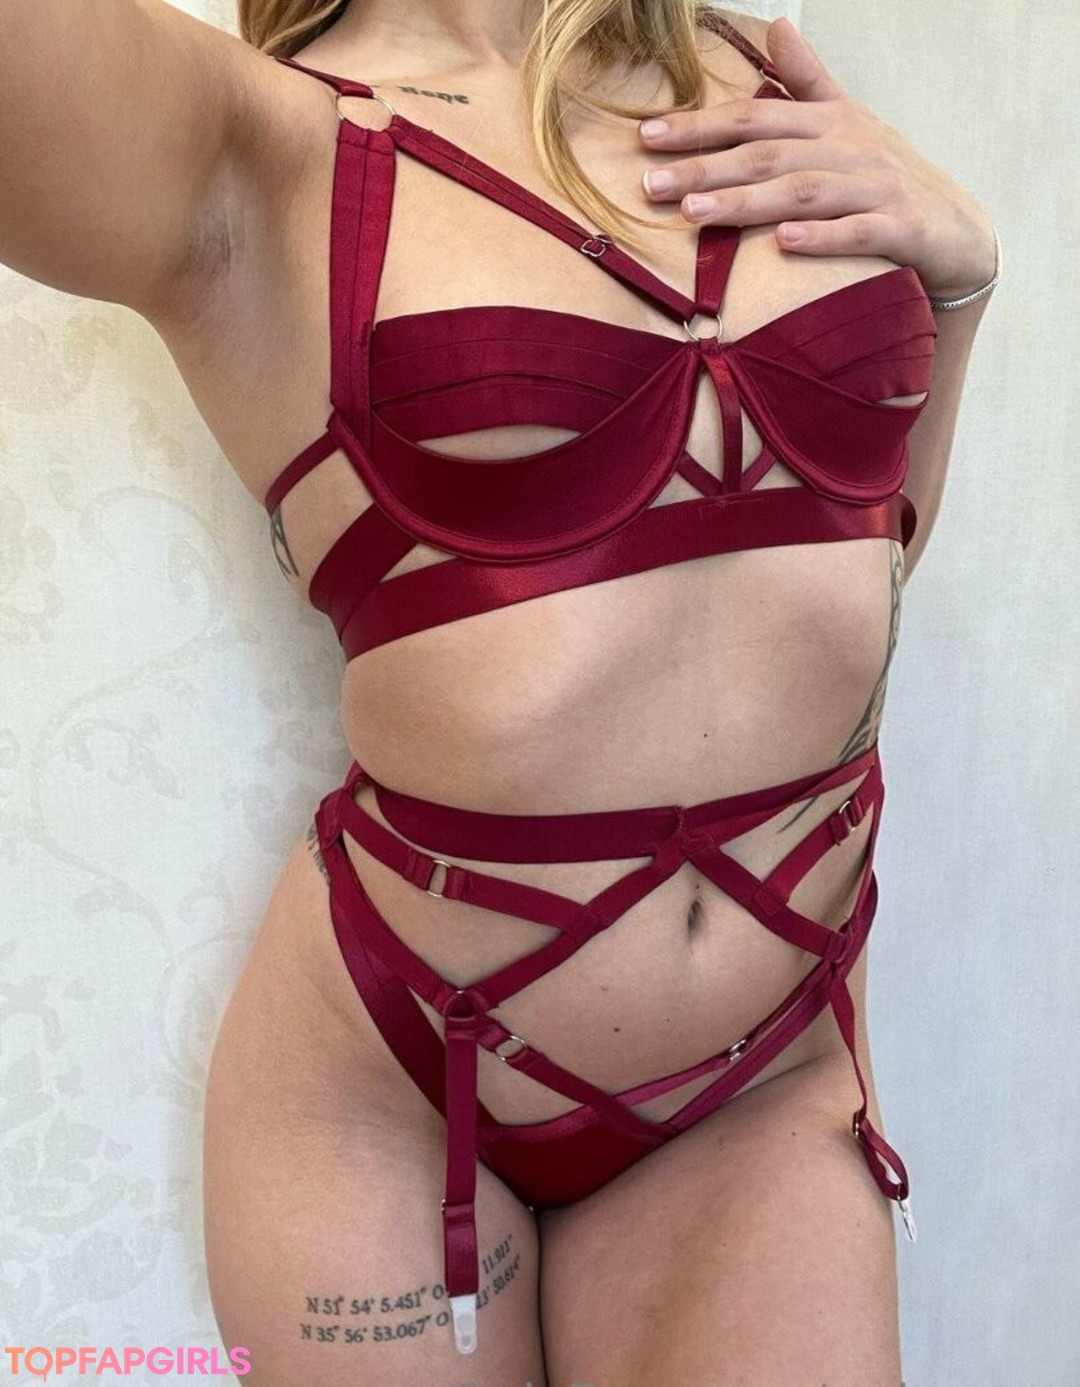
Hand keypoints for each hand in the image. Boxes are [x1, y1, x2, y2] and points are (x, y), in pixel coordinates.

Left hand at [638, 18, 996, 299]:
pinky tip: (784, 244)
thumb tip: (777, 28)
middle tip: (650, 185)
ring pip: (804, 192)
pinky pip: (859, 233)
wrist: (958, 231)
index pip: (754, 118)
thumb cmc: (887, 178)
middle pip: (767, 154)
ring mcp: (876, 188)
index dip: (700, 125)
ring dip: (747, 202)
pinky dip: (822, 238)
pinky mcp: (902, 229)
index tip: (647, 137)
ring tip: (695, 211)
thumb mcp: (848, 123)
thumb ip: (809, 80)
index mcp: (828, 123)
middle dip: (706, 165)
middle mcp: (849, 149)